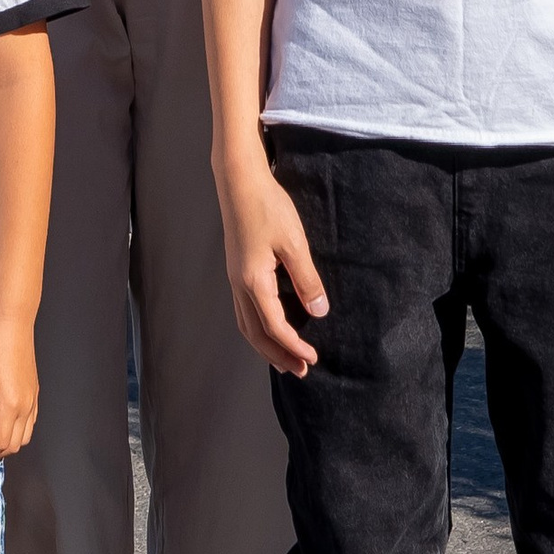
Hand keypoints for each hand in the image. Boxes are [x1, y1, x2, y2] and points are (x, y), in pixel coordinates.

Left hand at [0, 314, 38, 463]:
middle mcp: (27, 406)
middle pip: (14, 444)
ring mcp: (33, 398)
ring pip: (24, 435)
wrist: (12, 321)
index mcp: (12, 406)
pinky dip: (13, 430)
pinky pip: (28, 421)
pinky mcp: (33, 390)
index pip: (0, 444)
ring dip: (4, 442)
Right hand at [218, 151, 327, 375]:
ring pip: (246, 324)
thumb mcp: (294, 243)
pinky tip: (270, 327)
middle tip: (300, 371)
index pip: (275, 326)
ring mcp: (234, 278)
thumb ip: (306, 279)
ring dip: (265, 346)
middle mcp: (239, 285)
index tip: (313, 358)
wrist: (239, 182)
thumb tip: (319, 312)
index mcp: (253, 282)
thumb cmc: (267, 208)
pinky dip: (257, 328)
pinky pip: (244, 311)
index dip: (294, 346)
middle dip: (277, 355)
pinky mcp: (236, 270)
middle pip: (255, 334)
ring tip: (284, 359)